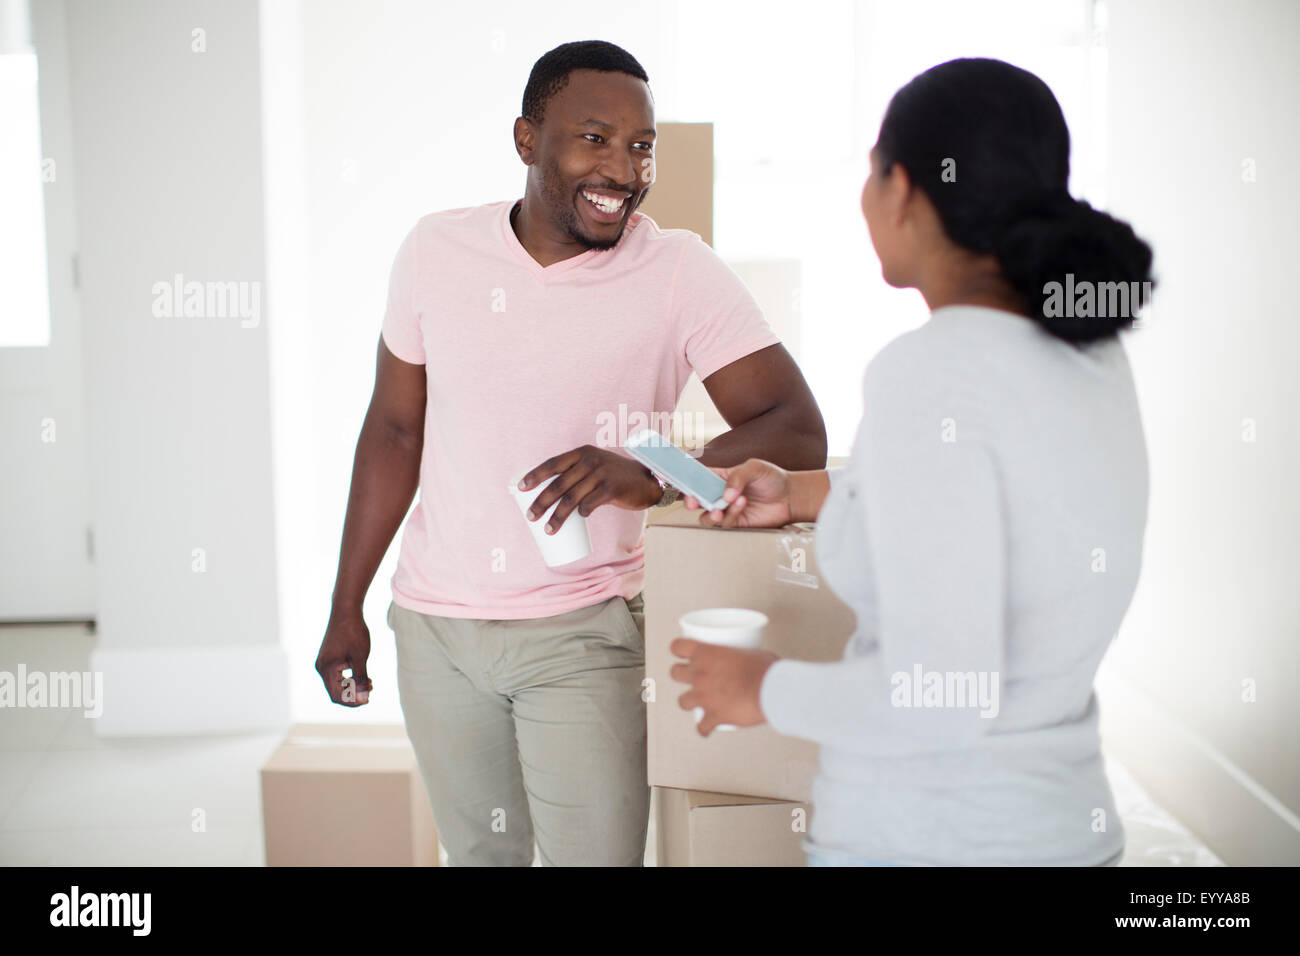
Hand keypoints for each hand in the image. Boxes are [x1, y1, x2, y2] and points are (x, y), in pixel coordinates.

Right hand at [316, 613, 372, 705]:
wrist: (346, 610)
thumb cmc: (354, 632)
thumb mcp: (360, 656)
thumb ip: (361, 679)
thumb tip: (364, 699)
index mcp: (326, 669)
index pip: (336, 696)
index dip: (352, 702)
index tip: (368, 699)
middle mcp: (321, 667)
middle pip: (335, 692)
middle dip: (353, 694)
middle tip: (371, 688)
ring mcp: (323, 662)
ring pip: (336, 684)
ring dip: (352, 686)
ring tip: (370, 681)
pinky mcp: (327, 658)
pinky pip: (336, 675)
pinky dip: (349, 678)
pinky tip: (363, 673)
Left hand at [517, 445, 660, 532]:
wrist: (646, 480)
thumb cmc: (614, 476)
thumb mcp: (595, 465)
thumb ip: (576, 473)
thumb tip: (549, 494)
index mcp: (582, 453)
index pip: (553, 463)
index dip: (535, 475)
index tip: (520, 488)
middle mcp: (590, 461)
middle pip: (558, 484)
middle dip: (541, 502)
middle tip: (531, 516)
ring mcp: (601, 474)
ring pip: (571, 498)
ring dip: (557, 516)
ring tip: (548, 529)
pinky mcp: (611, 489)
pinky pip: (589, 504)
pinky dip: (581, 513)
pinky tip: (578, 519)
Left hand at [669, 638, 777, 734]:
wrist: (771, 691)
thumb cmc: (765, 669)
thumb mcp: (752, 652)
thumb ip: (744, 656)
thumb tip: (752, 660)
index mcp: (706, 653)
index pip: (678, 646)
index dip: (678, 649)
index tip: (683, 652)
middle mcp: (699, 674)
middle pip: (675, 673)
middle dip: (680, 674)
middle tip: (691, 676)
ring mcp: (703, 697)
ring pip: (682, 701)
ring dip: (689, 702)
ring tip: (698, 702)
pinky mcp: (713, 717)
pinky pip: (701, 727)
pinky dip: (704, 729)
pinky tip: (707, 729)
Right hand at [682, 458, 792, 528]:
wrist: (790, 497)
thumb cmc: (771, 478)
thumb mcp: (754, 468)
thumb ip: (738, 477)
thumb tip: (725, 494)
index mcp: (719, 477)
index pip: (698, 477)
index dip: (685, 479)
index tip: (677, 480)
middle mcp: (719, 495)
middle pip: (696, 500)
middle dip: (690, 501)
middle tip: (694, 501)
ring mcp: (726, 511)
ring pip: (706, 517)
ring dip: (711, 513)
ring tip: (722, 507)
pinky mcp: (736, 524)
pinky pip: (725, 524)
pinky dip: (731, 514)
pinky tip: (742, 504)